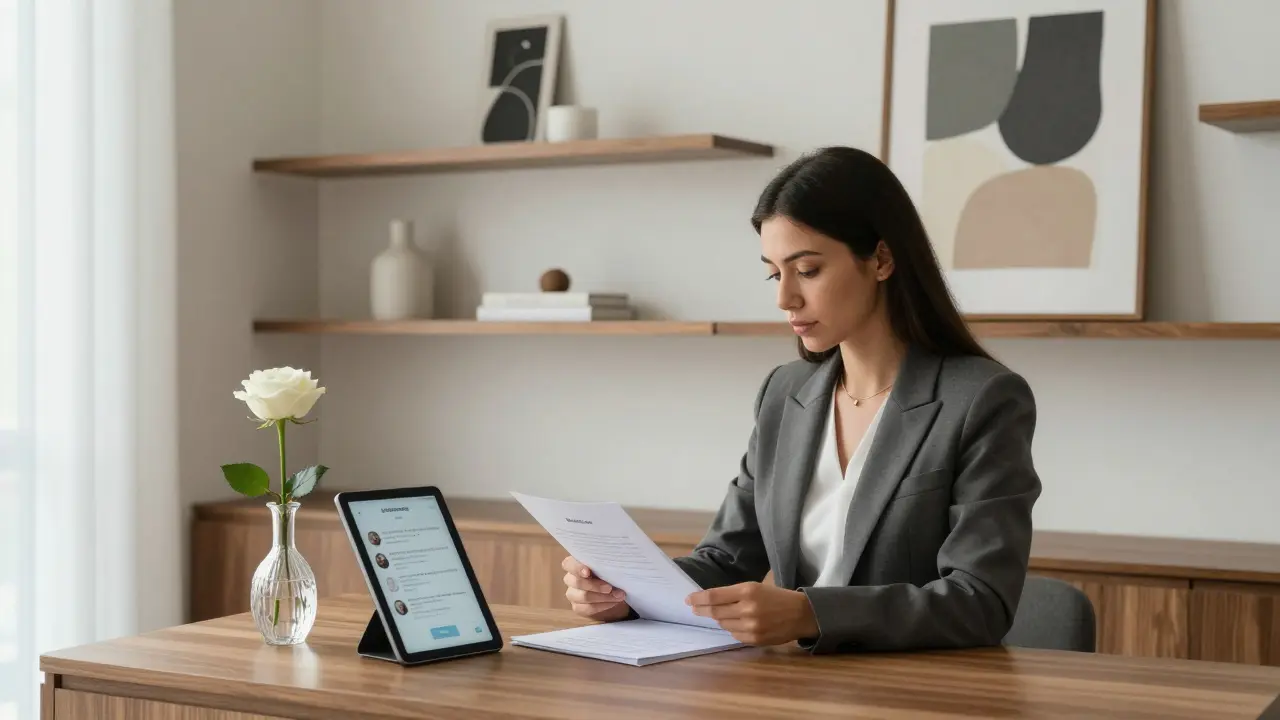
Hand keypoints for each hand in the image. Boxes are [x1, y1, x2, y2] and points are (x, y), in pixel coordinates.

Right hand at [562, 556, 631, 621]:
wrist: (613, 591)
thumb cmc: (609, 573)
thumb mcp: (608, 566)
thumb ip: (605, 564)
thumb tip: (616, 563)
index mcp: (575, 564)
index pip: (568, 564)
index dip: (577, 568)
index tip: (588, 571)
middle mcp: (571, 579)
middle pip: (577, 582)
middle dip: (596, 586)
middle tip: (610, 588)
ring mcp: (572, 594)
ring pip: (583, 597)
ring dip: (603, 597)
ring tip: (618, 595)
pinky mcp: (577, 607)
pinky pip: (588, 608)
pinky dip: (603, 605)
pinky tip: (613, 602)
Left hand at [686, 582, 818, 645]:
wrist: (800, 614)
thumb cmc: (776, 597)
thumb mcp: (755, 587)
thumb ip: (733, 594)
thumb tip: (709, 600)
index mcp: (748, 591)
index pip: (714, 596)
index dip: (698, 598)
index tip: (688, 599)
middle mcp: (748, 608)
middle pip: (715, 611)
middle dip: (702, 610)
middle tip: (694, 608)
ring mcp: (751, 626)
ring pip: (723, 624)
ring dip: (719, 619)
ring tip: (722, 614)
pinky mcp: (754, 639)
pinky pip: (733, 634)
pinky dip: (731, 628)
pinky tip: (737, 623)